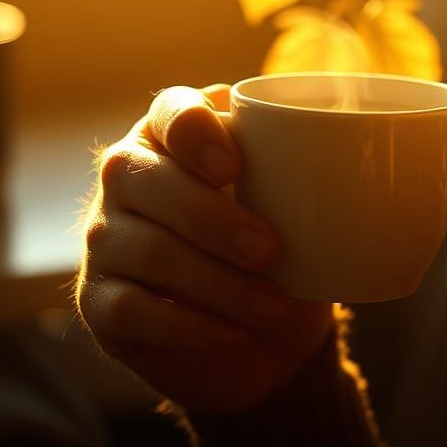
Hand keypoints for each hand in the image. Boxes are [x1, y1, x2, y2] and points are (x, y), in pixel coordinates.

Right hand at [75, 84, 335, 415]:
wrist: (267, 336)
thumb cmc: (277, 245)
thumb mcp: (293, 201)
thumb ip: (300, 163)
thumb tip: (348, 142)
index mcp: (173, 134)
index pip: (169, 111)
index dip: (194, 132)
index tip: (235, 165)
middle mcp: (126, 177)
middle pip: (141, 178)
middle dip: (211, 217)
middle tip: (271, 249)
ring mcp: (104, 240)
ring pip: (146, 249)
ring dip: (216, 281)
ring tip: (271, 305)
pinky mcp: (98, 303)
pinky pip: (131, 309)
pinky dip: (190, 324)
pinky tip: (232, 331)